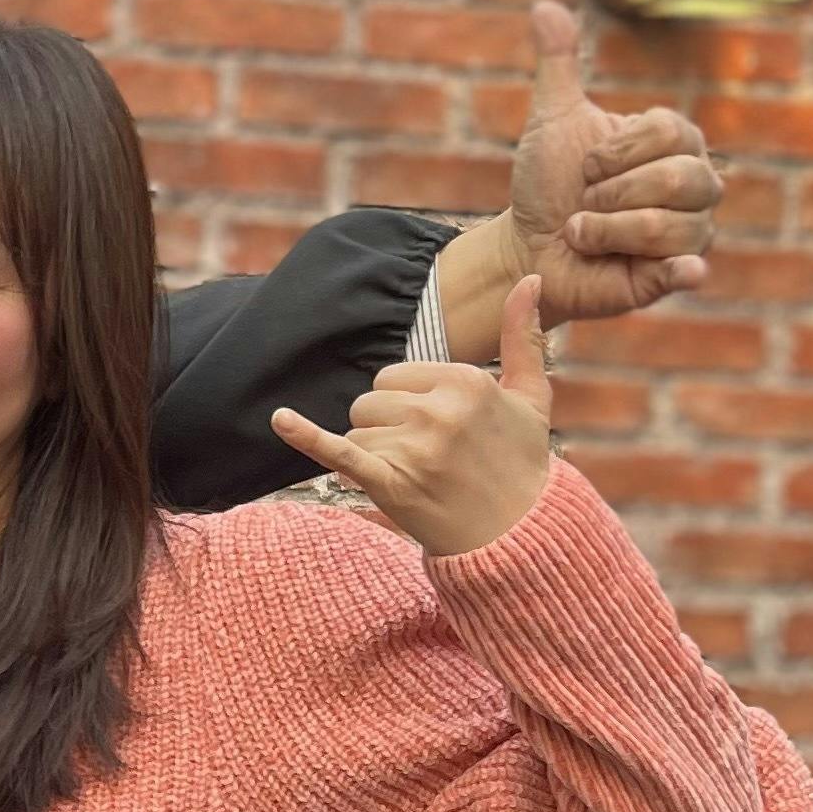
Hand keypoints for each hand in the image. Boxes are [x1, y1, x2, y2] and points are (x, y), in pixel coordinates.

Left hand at [273, 281, 555, 560]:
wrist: (517, 535)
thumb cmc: (521, 462)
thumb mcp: (532, 395)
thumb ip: (524, 335)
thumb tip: (530, 276)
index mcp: (465, 381)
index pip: (395, 374)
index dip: (407, 403)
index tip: (439, 429)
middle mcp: (437, 410)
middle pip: (370, 400)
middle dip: (387, 425)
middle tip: (428, 455)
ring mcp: (413, 446)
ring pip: (357, 430)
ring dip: (375, 452)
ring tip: (418, 474)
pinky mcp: (390, 481)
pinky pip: (338, 451)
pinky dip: (306, 436)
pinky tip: (281, 420)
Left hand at [511, 0, 720, 323]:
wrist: (527, 246)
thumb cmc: (546, 184)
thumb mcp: (552, 120)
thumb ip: (558, 65)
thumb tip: (544, 6)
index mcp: (674, 143)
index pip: (670, 131)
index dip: (616, 151)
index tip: (585, 166)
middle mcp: (695, 185)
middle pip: (682, 178)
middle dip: (613, 193)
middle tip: (584, 203)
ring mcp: (690, 232)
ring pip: (673, 226)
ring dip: (608, 230)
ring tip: (584, 233)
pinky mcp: (673, 276)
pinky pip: (689, 269)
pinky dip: (681, 270)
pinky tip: (679, 271)